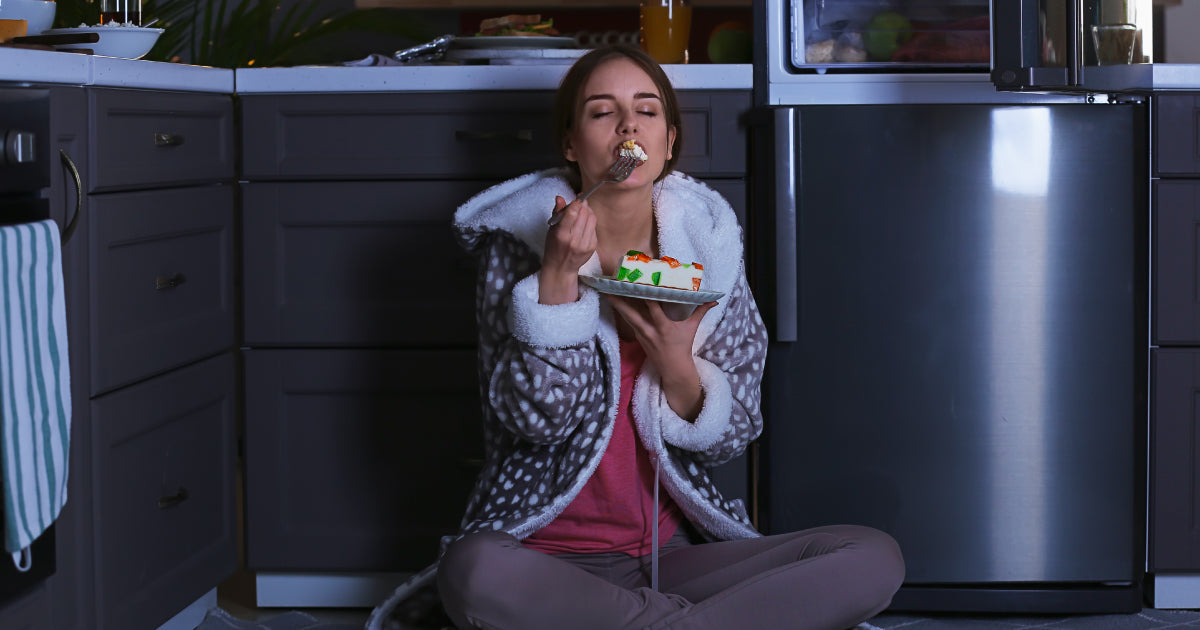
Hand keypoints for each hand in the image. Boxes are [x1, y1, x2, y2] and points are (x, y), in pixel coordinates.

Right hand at [540, 195, 596, 304]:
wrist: (561, 268)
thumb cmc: (554, 247)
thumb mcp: (551, 230)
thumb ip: (557, 212)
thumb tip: (560, 197)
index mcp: (561, 235)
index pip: (572, 213)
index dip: (576, 202)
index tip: (577, 198)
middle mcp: (574, 240)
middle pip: (584, 214)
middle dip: (583, 205)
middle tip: (580, 203)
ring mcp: (585, 244)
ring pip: (592, 219)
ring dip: (588, 212)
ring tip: (582, 211)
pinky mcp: (592, 246)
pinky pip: (594, 227)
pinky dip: (590, 222)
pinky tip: (584, 223)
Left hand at [607, 295, 718, 419]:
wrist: (673, 368)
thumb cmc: (683, 346)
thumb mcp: (692, 328)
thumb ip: (701, 311)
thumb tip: (714, 300)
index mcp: (663, 327)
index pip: (653, 309)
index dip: (646, 297)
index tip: (640, 284)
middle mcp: (650, 330)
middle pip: (631, 314)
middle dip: (620, 301)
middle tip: (609, 288)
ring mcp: (642, 334)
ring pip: (626, 317)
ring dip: (616, 304)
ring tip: (606, 291)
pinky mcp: (638, 337)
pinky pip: (628, 321)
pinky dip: (622, 311)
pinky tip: (615, 301)